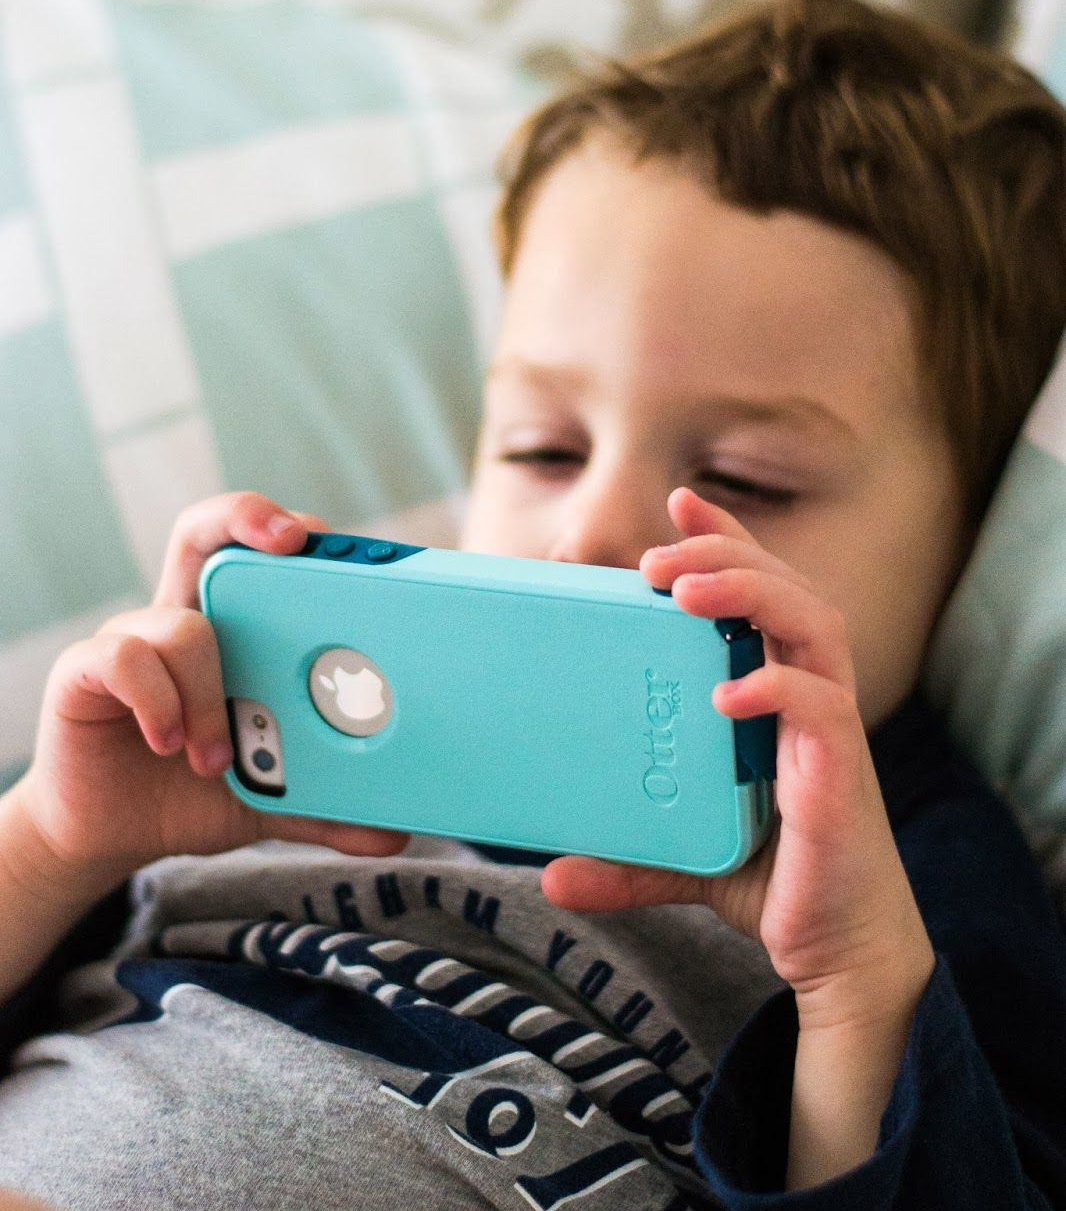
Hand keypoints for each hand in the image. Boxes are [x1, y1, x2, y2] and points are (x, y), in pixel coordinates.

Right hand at [15, 492, 410, 889]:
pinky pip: (123, 657)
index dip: (290, 529)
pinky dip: (157, 699)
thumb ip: (328, 807)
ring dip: (209, 691)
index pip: (260, 553)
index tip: (328, 540)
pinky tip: (168, 743)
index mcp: (234, 631)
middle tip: (292, 543)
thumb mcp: (272, 796)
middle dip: (246, 517)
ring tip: (215, 757)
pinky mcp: (85, 673)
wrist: (110, 834)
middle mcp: (183, 618)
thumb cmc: (193, 792)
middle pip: (207, 531)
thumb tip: (396, 834)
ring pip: (181, 621)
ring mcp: (133, 640)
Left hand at [540, 486, 934, 1027]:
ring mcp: (829, 732)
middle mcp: (809, 698)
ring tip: (686, 594)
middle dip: (728, 557)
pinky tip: (730, 694)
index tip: (678, 502)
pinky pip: (822, 712)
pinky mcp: (840, 777)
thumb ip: (626, 856)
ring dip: (753, 595)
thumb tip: (552, 874)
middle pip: (787, 590)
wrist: (839, 954)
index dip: (728, 540)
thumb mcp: (684, 856)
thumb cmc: (774, 880)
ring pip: (815, 627)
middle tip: (657, 559)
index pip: (762, 592)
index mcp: (777, 694)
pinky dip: (778, 690)